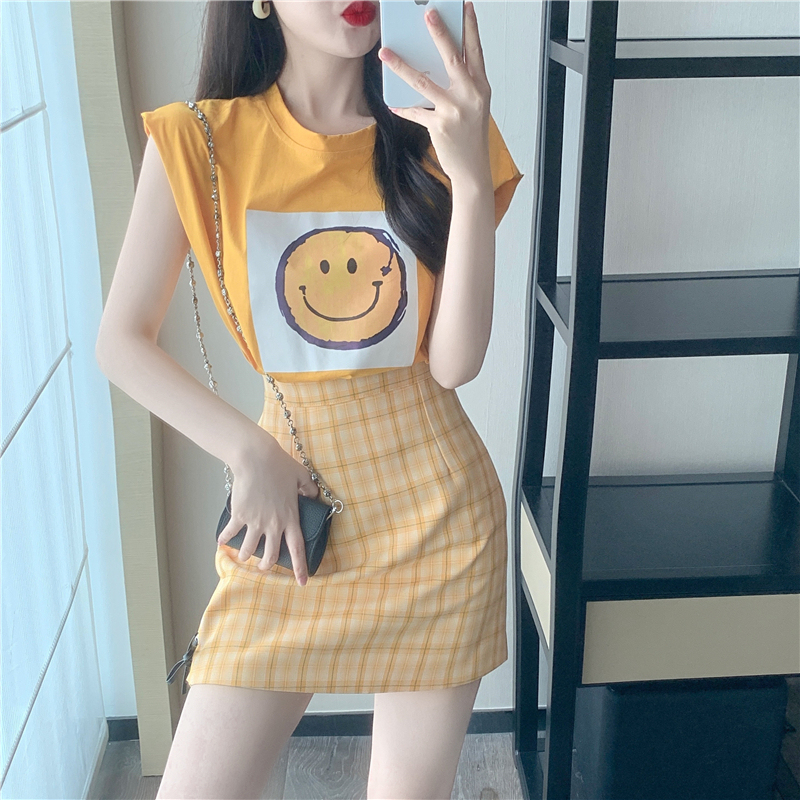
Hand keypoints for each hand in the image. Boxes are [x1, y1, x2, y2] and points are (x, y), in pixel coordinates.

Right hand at [216, 432, 319, 585]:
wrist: (256, 458)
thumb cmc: (279, 465)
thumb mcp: (302, 476)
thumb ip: (309, 489)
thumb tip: (313, 496)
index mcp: (291, 518)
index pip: (297, 548)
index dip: (300, 567)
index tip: (302, 582)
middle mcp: (274, 524)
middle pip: (271, 555)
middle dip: (266, 565)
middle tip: (264, 566)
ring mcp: (256, 521)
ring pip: (250, 550)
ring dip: (246, 555)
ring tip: (243, 554)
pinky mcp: (240, 515)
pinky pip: (231, 534)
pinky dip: (225, 539)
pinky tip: (222, 542)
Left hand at [378, 1, 491, 185]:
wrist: (472, 169)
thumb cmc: (471, 136)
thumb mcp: (474, 106)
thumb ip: (461, 85)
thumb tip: (434, 65)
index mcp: (481, 87)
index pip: (476, 51)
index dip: (470, 27)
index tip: (464, 5)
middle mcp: (471, 96)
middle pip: (453, 58)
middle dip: (440, 33)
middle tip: (427, 12)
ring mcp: (455, 111)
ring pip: (424, 82)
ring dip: (402, 66)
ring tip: (385, 53)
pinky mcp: (440, 126)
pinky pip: (415, 112)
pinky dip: (403, 108)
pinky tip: (392, 103)